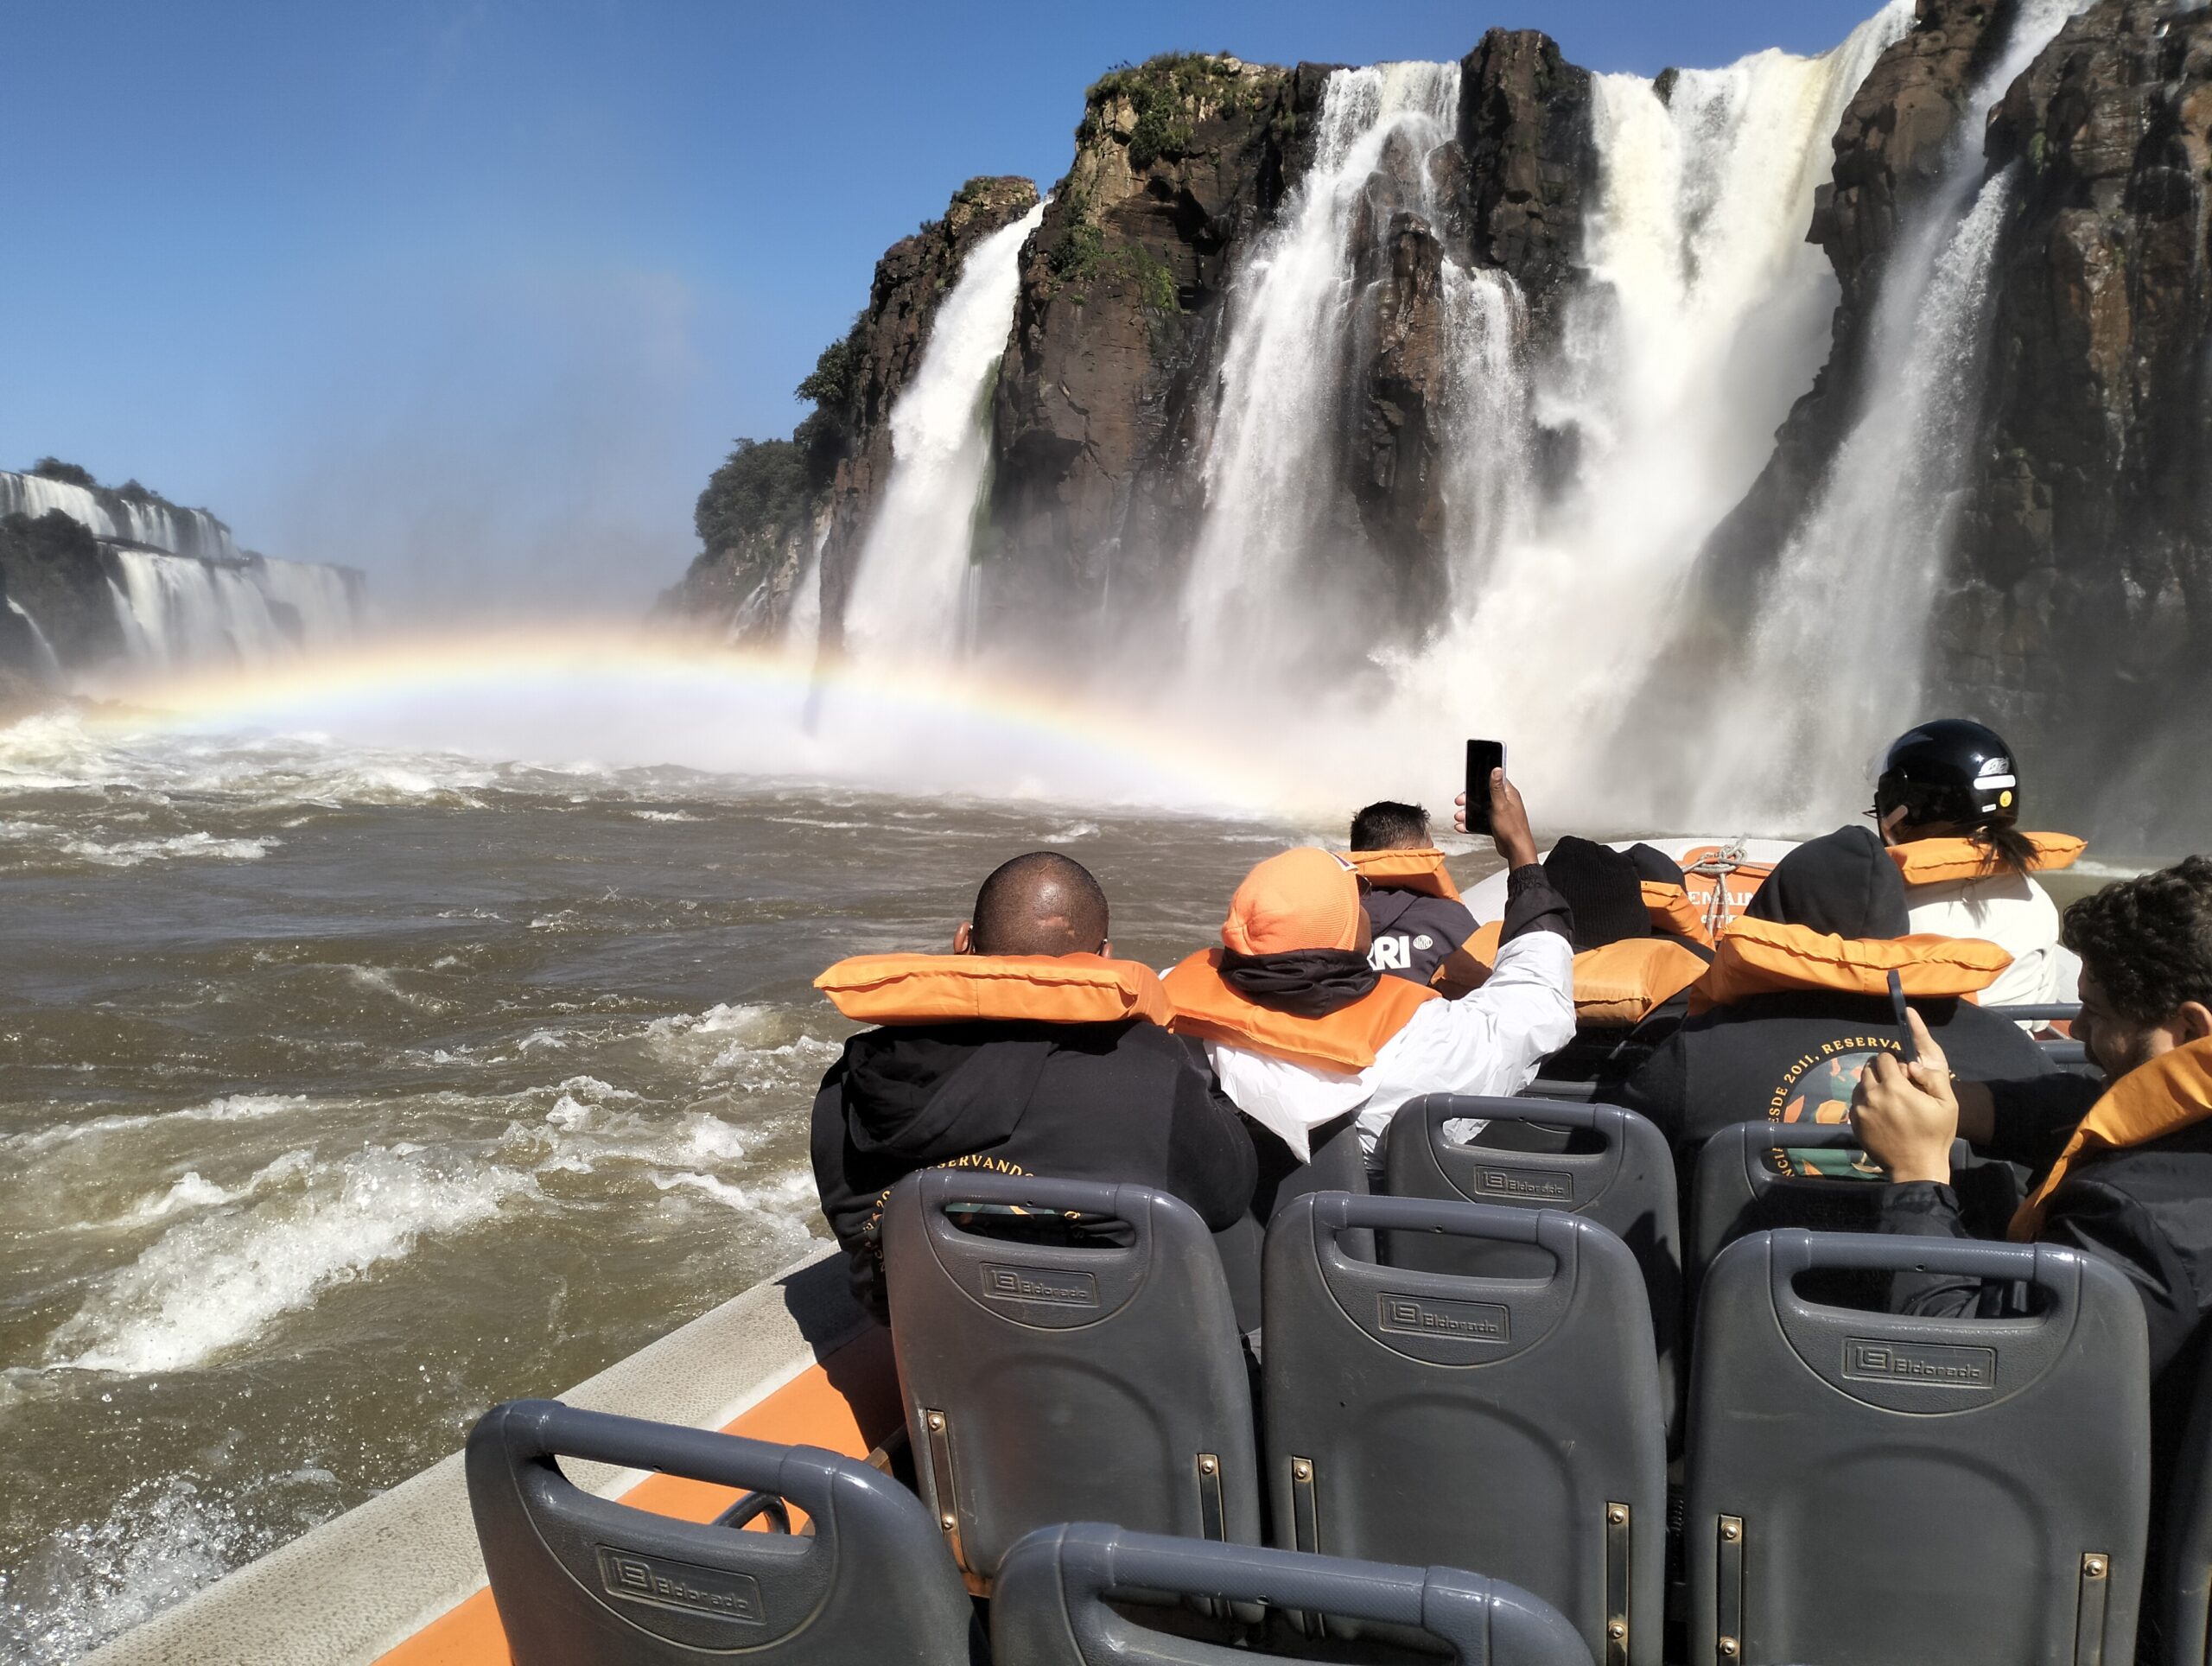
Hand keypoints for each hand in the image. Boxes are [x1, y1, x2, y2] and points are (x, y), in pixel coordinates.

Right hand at [1454, 770, 1537, 868]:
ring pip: (1480, 809)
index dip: (1480, 782)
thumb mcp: (1501, 805)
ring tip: (1460, 817)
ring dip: (1468, 813)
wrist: (1515, 850)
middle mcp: (1505, 803)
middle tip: (1461, 802)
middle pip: (1483, 796)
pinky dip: (1471, 823)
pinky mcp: (1496, 824)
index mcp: (1509, 794)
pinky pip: (1481, 821)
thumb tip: (1497, 770)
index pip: (1494, 781)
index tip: (1470, 785)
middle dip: (1469, 800)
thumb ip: (1496, 787)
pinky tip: (1464, 826)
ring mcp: (1500, 814)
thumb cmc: (1513, 829)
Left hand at [1850, 1019, 1957, 1184]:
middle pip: (1868, 1068)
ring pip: (1860, 1084)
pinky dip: (1865, 1101)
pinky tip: (1879, 1111)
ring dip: (1871, 1084)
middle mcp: (1872, 1095)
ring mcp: (1860, 1109)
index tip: (1901, 1069)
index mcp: (1894, 1087)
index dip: (1893, 1059)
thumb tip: (1914, 1064)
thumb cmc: (1935, 1135)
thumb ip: (1933, 1078)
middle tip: (1894, 1081)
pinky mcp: (1854, 1122)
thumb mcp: (1947, 1104)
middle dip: (1881, 1069)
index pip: (1884, 1058)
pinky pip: (1856, 1102)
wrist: (1916, 1167)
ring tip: (1887, 1096)